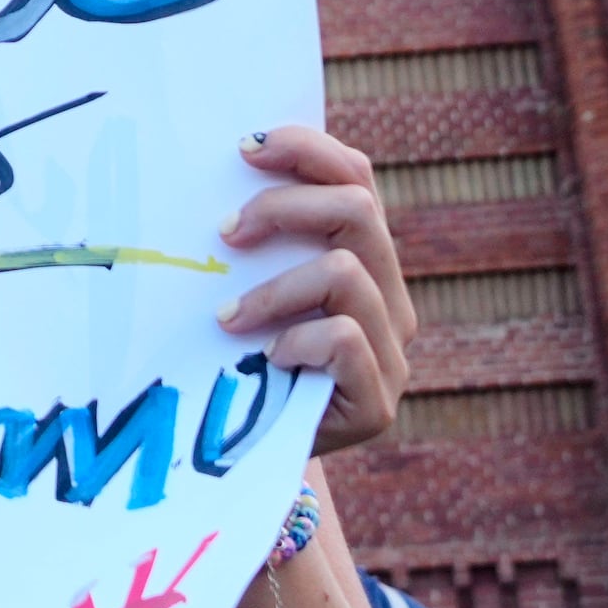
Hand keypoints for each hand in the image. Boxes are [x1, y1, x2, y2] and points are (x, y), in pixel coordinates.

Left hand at [217, 125, 414, 451]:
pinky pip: (345, 339)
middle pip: (358, 210)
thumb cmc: (239, 360)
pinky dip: (295, 340)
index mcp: (366, 258)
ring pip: (346, 272)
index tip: (244, 147)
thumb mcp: (248, 286)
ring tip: (227, 320)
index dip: (307, 149)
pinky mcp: (379, 403)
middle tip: (225, 233)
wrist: (247, 460)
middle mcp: (391, 299)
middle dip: (285, 208)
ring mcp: (393, 353)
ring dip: (274, 289)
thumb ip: (256, 238)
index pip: (357, 176)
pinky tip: (267, 360)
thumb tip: (214, 166)